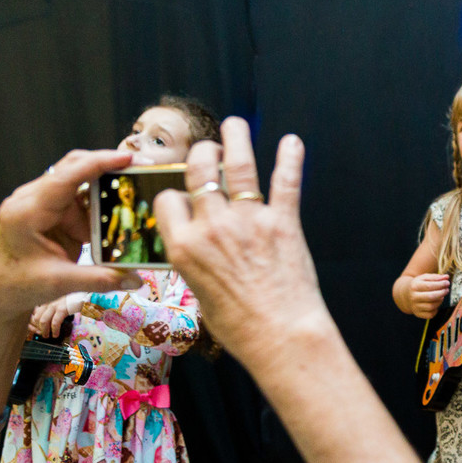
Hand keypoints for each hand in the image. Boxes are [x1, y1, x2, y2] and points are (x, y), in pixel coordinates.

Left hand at [0, 150, 142, 317]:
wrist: (0, 290)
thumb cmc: (20, 284)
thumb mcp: (61, 283)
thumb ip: (101, 279)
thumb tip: (137, 278)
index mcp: (27, 212)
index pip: (66, 177)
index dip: (98, 163)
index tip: (126, 158)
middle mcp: (32, 200)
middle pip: (74, 170)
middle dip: (106, 167)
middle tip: (139, 169)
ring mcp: (42, 203)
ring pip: (80, 183)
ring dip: (106, 188)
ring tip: (134, 191)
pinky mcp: (53, 211)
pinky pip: (80, 200)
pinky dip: (100, 205)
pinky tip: (118, 212)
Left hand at [29, 292, 87, 337]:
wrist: (82, 295)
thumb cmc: (69, 302)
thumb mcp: (56, 306)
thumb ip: (48, 313)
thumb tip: (42, 326)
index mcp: (44, 303)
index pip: (32, 315)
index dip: (32, 325)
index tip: (37, 331)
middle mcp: (47, 303)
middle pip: (36, 318)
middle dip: (38, 329)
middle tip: (43, 335)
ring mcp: (55, 305)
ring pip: (43, 320)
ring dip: (45, 331)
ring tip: (48, 336)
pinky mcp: (63, 309)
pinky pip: (55, 322)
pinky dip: (54, 330)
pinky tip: (56, 334)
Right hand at [154, 119, 329, 364]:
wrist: (281, 337)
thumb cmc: (241, 329)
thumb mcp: (201, 297)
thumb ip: (196, 266)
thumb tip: (198, 253)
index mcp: (184, 246)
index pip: (169, 199)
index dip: (175, 195)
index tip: (183, 195)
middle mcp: (212, 227)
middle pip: (200, 171)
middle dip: (202, 155)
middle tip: (209, 151)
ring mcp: (248, 221)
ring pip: (238, 165)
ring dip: (236, 139)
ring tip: (235, 125)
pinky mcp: (283, 223)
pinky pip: (286, 182)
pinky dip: (290, 158)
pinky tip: (292, 142)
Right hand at [406, 273, 450, 318]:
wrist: (407, 295)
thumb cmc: (419, 285)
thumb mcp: (424, 278)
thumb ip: (436, 277)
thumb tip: (446, 277)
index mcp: (414, 286)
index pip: (429, 286)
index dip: (440, 285)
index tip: (447, 283)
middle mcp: (414, 297)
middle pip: (431, 297)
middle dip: (442, 293)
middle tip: (446, 290)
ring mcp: (415, 307)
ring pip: (431, 306)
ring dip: (440, 301)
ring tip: (442, 296)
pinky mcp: (418, 314)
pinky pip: (431, 314)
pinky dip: (436, 309)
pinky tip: (436, 303)